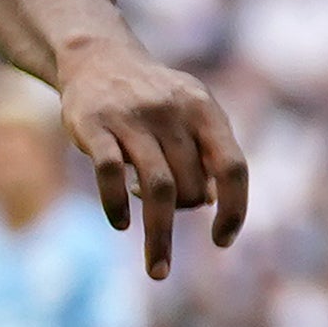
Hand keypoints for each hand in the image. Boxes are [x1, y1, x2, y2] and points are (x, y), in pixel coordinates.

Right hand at [59, 43, 250, 278]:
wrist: (97, 56)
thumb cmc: (154, 97)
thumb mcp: (191, 113)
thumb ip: (207, 152)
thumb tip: (212, 201)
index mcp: (204, 109)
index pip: (233, 168)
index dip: (235, 209)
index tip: (222, 240)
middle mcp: (171, 110)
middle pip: (192, 185)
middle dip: (183, 212)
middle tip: (168, 214)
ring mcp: (131, 116)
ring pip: (157, 189)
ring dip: (160, 237)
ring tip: (159, 269)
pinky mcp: (92, 124)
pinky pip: (111, 174)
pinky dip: (118, 206)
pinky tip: (121, 224)